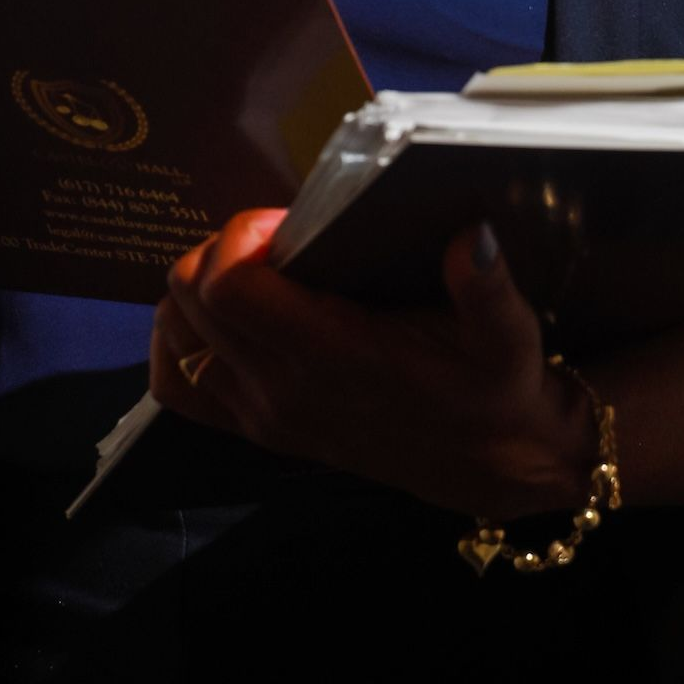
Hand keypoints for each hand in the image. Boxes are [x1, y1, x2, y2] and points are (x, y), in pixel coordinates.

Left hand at [148, 212, 595, 517]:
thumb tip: (475, 236)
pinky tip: (223, 320)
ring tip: (253, 270)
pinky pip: (178, 386)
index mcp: (332, 357)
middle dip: (219, 249)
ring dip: (198, 290)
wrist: (494, 462)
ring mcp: (262, 414)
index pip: (228, 284)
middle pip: (189, 297)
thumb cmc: (496, 389)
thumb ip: (488, 287)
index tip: (285, 221)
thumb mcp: (508, 336)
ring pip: (175, 335)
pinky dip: (183, 343)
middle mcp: (281, 389)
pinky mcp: (258, 430)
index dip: (241, 235)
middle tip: (275, 239)